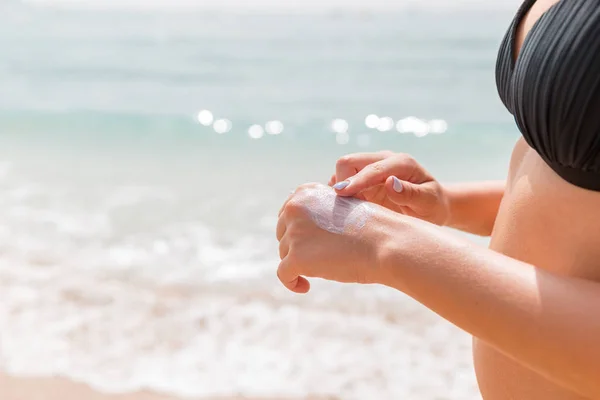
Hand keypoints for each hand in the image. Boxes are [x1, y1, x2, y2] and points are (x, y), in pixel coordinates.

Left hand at [276, 183, 385, 293]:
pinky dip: (291, 282)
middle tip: (318, 258)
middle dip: (297, 246)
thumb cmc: (374, 228)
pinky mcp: (296, 257)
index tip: (310, 243)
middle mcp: (295, 207)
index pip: (288, 213)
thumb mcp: (343, 208)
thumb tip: (303, 234)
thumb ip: (321, 213)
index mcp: (306, 192)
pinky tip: (305, 287)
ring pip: (285, 253)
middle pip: (283, 233)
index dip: (298, 230)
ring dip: (300, 264)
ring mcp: (294, 232)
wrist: (387, 241)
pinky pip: (283, 274)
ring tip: (323, 270)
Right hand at [328, 151, 449, 225]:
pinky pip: (343, 180)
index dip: (356, 181)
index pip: (371, 168)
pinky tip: (350, 206)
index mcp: (401, 163)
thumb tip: (389, 182)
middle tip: (348, 206)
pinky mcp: (364, 178)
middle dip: (343, 182)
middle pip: (349, 161)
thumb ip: (410, 193)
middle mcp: (383, 160)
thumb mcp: (428, 202)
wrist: (432, 205)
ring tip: (350, 208)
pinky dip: (341, 192)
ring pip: (342, 169)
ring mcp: (372, 167)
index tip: (342, 195)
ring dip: (341, 188)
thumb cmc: (432, 205)